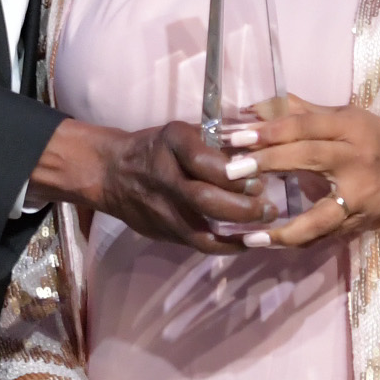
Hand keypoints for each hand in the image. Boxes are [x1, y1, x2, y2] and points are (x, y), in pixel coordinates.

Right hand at [28, 116, 260, 250]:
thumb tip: (263, 140)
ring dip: (238, 232)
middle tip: (268, 206)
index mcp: (171, 143)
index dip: (233, 173)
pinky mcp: (162, 231)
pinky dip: (225, 247)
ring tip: (264, 226)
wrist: (111, 172)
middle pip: (203, 198)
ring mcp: (161, 209)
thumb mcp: (183, 132)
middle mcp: (164, 177)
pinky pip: (197, 244)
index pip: (202, 160)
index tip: (259, 176)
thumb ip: (218, 138)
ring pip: (200, 229)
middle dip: (241, 206)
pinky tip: (248, 243)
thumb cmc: (158, 147)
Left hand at [228, 96, 379, 247]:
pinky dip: (297, 242)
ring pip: (322, 214)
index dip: (271, 130)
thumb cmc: (368, 136)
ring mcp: (361, 197)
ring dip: (285, 228)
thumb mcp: (340, 116)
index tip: (236, 136)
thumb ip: (295, 112)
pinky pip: (326, 236)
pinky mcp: (360, 222)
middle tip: (230, 171)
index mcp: (350, 128)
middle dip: (268, 163)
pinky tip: (268, 244)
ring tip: (250, 234)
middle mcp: (358, 160)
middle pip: (310, 158)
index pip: (307, 126)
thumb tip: (249, 110)